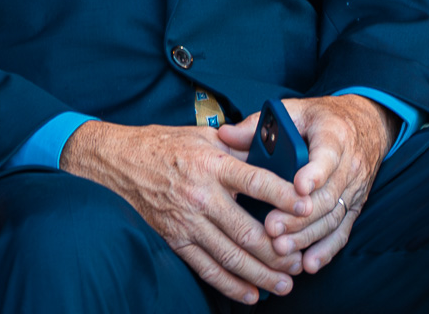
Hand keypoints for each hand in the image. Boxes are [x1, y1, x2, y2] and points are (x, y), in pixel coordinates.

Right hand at [60, 120, 303, 304]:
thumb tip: (278, 151)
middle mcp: (201, 195)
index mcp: (213, 164)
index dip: (284, 196)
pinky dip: (230, 285)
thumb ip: (241, 146)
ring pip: (231, 256)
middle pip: (248, 231)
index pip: (256, 181)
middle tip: (299, 261)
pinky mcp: (175, 239)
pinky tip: (250, 294)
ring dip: (261, 274)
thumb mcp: (205, 135)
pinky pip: (206, 268)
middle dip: (279, 251)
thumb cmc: (168, 145)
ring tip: (284, 284)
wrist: (120, 162)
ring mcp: (187, 221)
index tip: (308, 206)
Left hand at [219, 95, 394, 274]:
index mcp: (334, 135)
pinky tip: (308, 264)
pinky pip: (342, 231)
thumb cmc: (320, 119)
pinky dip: (326, 250)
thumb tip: (224, 134)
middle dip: (298, 216)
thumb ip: (259, 124)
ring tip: (280, 248)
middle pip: (326, 195)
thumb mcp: (294, 111)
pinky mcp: (354, 206)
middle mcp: (349, 164)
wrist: (365, 125)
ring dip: (307, 236)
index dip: (314, 173)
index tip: (298, 187)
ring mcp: (354, 189)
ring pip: (332, 217)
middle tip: (271, 228)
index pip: (327, 155)